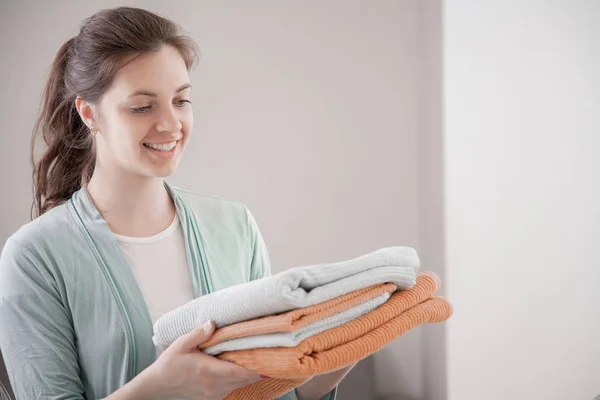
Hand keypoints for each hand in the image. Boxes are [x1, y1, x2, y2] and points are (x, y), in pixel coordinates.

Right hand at [146, 320, 262, 399]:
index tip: (270, 359)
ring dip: (248, 375)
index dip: (257, 368)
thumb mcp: (182, 344)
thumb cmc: (169, 364)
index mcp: (210, 371)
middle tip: (269, 354)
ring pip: (239, 385)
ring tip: (259, 360)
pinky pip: (231, 389)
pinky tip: (241, 370)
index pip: (240, 372)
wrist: (157, 386)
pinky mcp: (211, 397)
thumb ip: (199, 333)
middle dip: (257, 369)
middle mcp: (215, 385)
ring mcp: (214, 393)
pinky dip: (239, 380)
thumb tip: (213, 323)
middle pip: (244, 379)